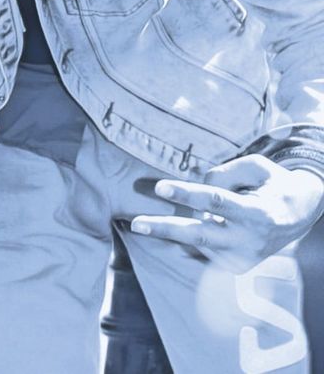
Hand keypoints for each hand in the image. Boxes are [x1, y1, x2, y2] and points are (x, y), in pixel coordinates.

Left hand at [129, 154, 323, 272]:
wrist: (298, 217)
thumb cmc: (272, 184)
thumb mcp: (256, 167)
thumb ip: (225, 172)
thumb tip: (196, 185)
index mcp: (257, 213)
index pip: (215, 201)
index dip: (187, 193)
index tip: (160, 187)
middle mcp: (249, 240)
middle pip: (200, 234)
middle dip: (165, 229)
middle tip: (136, 223)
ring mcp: (242, 258)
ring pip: (197, 243)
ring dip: (171, 231)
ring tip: (146, 223)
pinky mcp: (235, 267)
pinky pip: (202, 251)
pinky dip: (187, 238)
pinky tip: (179, 229)